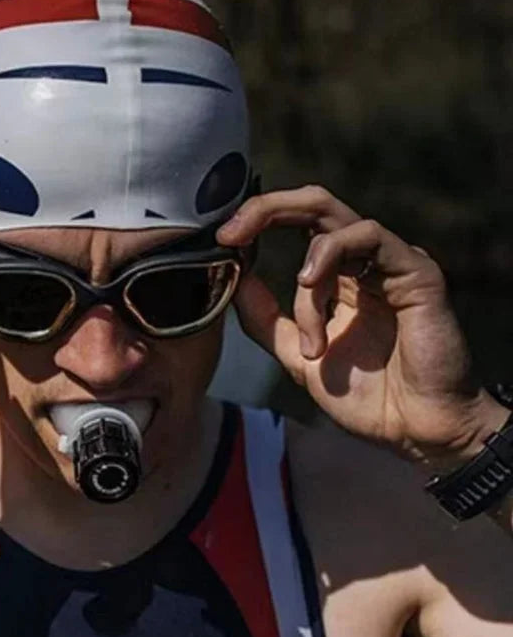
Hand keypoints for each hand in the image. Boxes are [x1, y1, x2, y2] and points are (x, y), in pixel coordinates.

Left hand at [218, 186, 509, 467]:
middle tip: (229, 234)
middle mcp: (364, 263)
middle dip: (264, 209)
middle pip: (313, 205)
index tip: (220, 240)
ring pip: (332, 222)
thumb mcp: (297, 357)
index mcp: (338, 278)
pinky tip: (311, 287)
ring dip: (304, 280)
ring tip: (309, 343)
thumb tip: (234, 280)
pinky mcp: (416, 271)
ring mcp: (391, 263)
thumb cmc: (367, 398)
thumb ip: (266, 320)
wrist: (415, 431)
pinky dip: (330, 257)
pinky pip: (368, 238)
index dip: (257, 221)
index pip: (297, 224)